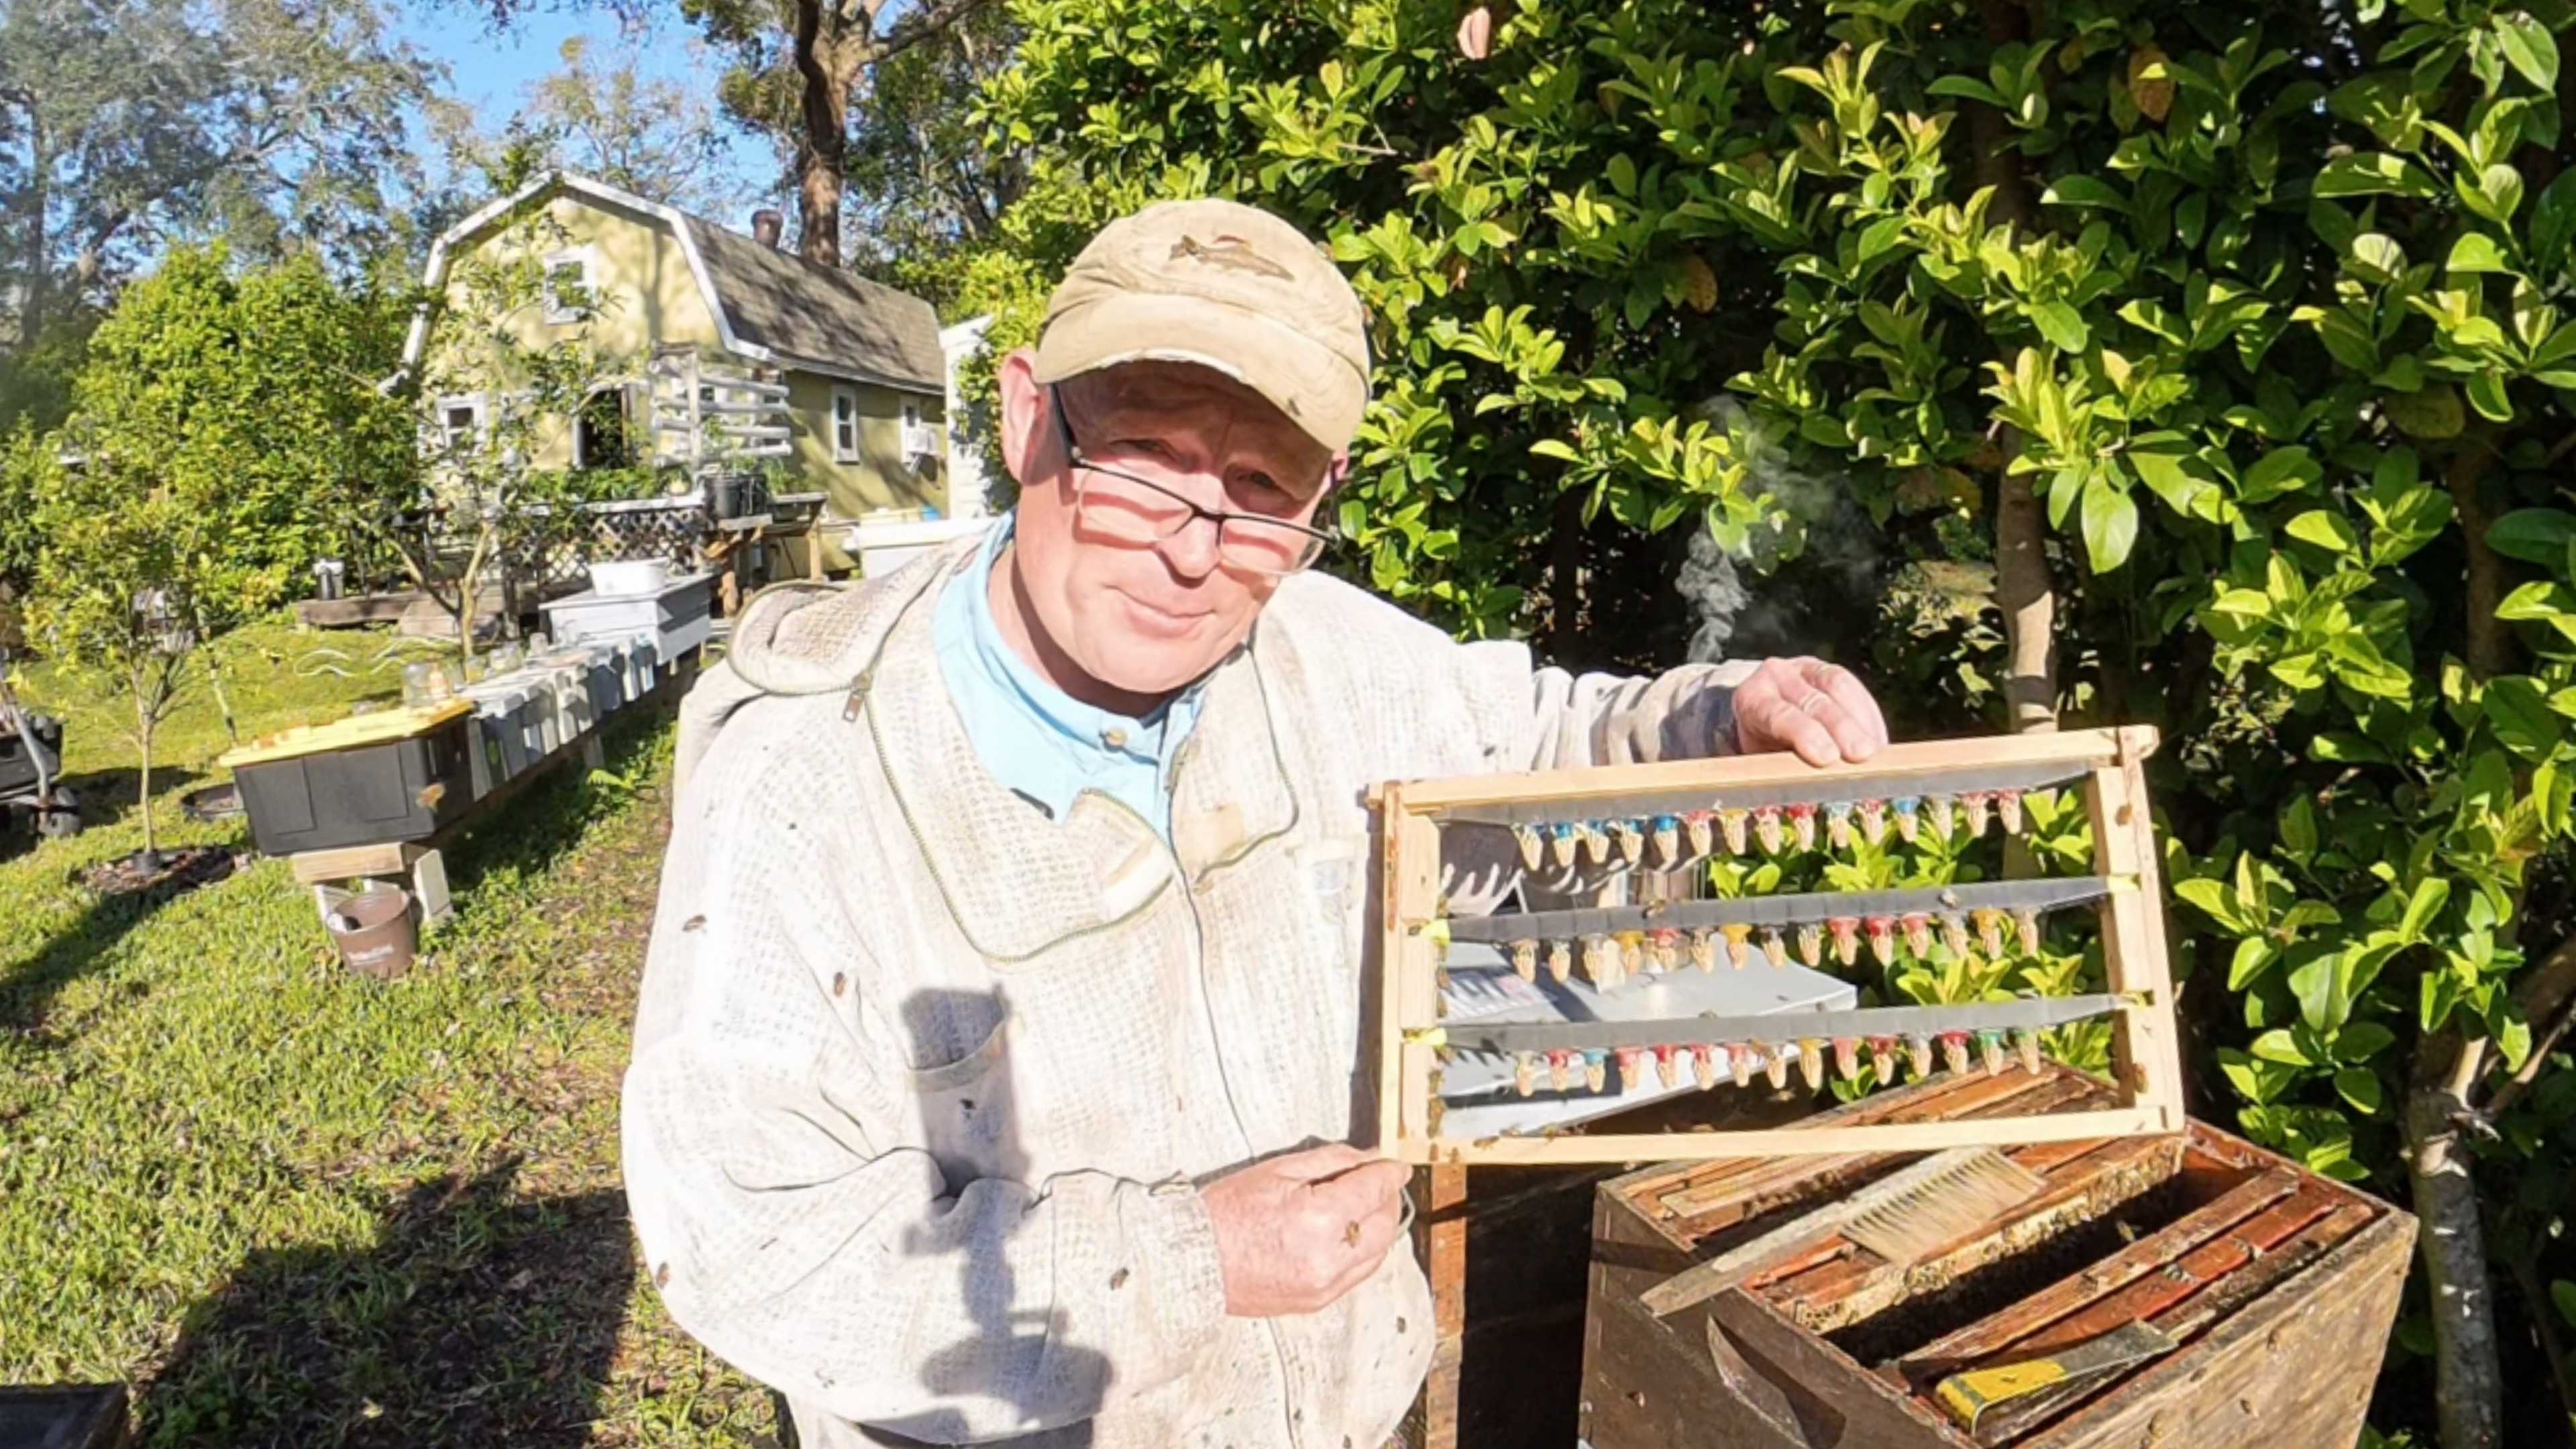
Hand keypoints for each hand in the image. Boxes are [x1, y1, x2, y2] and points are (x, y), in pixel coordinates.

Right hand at [1202, 1143, 1408, 1316]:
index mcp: (1317, 1218)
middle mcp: (1328, 1258)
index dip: (1389, 1173)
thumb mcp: (1277, 1170)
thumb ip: (1331, 1162)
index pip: (1375, 1191)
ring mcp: (1324, 1286)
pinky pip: (1356, 1275)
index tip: (1396, 1165)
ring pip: (1377, 1254)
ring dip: (1378, 1227)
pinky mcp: (1316, 1302)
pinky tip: (1347, 1234)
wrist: (1193, 1262)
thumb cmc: (1225, 1213)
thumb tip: (1368, 1158)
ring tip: (1363, 1206)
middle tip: (1378, 1182)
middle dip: (1387, 1199)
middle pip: (1385, 1225)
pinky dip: (1362, 1252)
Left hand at [1730, 657, 1888, 765]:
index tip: (1826, 757)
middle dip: (1840, 729)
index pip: (1777, 713)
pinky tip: (1878, 741)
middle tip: (1861, 756)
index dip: (1803, 733)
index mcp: (1751, 699)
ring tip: (1875, 751)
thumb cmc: (1762, 748)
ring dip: (1860, 722)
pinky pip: (1855, 688)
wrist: (1762, 716)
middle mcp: (1774, 675)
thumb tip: (1806, 797)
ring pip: (1837, 686)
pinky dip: (1869, 718)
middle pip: (1812, 700)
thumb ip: (1779, 769)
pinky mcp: (1829, 670)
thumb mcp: (1760, 760)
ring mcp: (1803, 668)